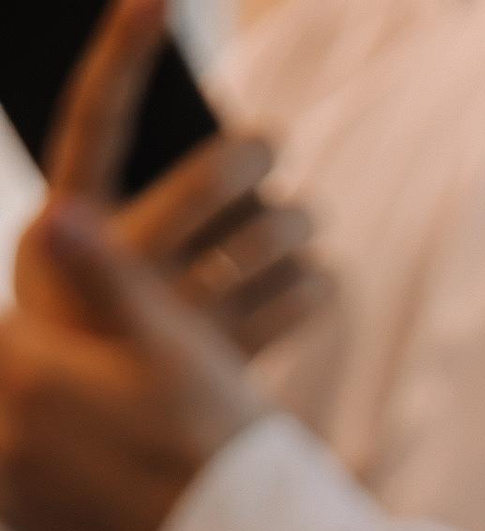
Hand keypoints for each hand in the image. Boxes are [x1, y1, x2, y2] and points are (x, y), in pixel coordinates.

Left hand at [0, 202, 263, 530]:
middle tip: (96, 386)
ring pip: (4, 434)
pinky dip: (33, 472)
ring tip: (92, 429)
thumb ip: (104, 272)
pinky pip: (11, 488)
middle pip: (1, 381)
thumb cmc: (213, 437)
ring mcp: (16, 491)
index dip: (40, 327)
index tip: (78, 339)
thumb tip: (56, 212)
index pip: (5, 327)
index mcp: (28, 372)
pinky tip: (83, 472)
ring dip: (28, 423)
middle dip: (32, 372)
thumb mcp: (169, 341)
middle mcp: (6, 434)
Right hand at [19, 0, 329, 362]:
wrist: (94, 429)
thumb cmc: (94, 311)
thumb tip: (226, 139)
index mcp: (68, 221)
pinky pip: (302, 299)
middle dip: (255, 148)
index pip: (96, 115)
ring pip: (271, 237)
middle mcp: (119, 268)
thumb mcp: (83, 247)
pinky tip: (311, 277)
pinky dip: (319, 282)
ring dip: (298, 219)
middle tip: (269, 144)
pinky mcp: (229, 366)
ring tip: (297, 222)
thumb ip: (133, 188)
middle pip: (213, 179)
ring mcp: (175, 322)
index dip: (124, 51)